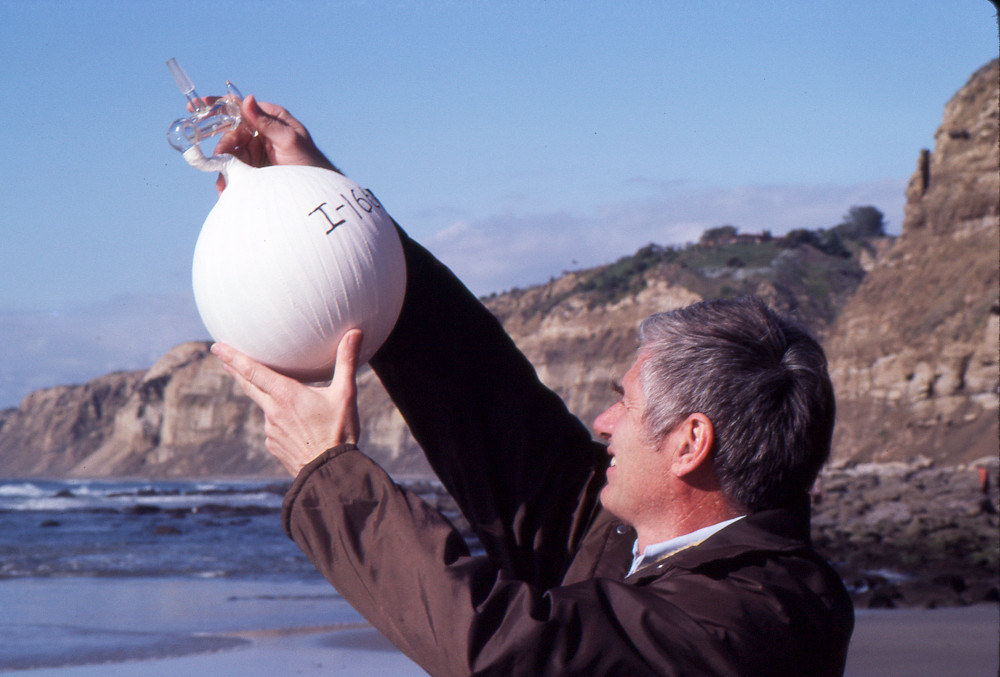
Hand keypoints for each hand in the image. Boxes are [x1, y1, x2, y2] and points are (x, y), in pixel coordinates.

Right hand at [204, 95, 338, 191]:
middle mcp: (261, 131)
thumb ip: (267, 122)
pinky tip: (225, 187)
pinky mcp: (254, 167)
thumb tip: (247, 100)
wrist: (315, 191)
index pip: (240, 106)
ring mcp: (256, 149)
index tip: (198, 105)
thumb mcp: (289, 140)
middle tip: (220, 158)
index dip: (218, 105)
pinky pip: (236, 167)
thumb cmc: (310, 161)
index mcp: (271, 118)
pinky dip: (229, 176)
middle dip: (223, 146)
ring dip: (224, 165)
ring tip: (223, 182)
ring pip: (231, 152)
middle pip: (231, 132)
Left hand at [212, 330, 363, 475]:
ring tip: (280, 395)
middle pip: (248, 385)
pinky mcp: (273, 445)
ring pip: (264, 406)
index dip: (233, 357)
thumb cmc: (339, 431)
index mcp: (286, 394)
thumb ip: (345, 361)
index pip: (252, 371)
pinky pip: (273, 427)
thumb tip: (354, 333)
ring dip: (264, 397)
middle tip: (222, 357)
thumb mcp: (346, 394)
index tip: (217, 346)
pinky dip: (279, 420)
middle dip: (234, 369)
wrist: (329, 472)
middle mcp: (273, 410)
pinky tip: (295, 426)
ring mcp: (270, 430)